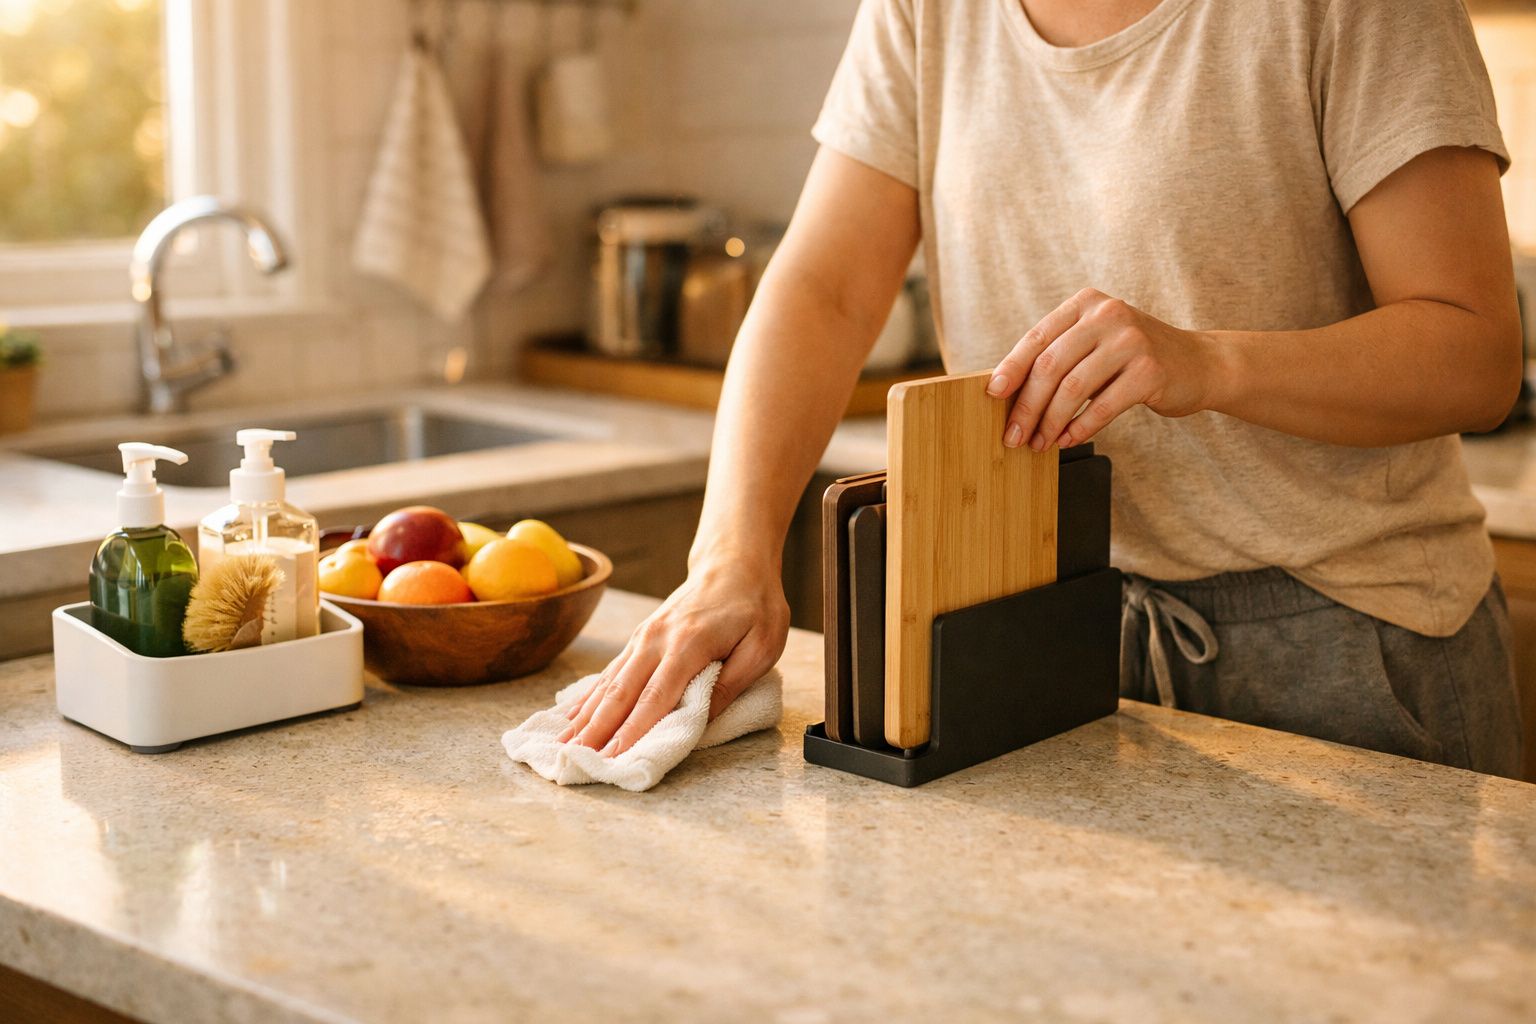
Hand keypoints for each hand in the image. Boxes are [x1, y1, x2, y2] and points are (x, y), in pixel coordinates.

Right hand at [558, 559, 789, 756]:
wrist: (734, 563)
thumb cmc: (755, 607)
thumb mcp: (762, 647)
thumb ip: (731, 684)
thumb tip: (701, 723)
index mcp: (688, 645)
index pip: (656, 698)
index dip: (633, 731)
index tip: (613, 758)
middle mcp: (656, 640)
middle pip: (621, 693)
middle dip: (597, 731)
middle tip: (574, 760)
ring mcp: (644, 637)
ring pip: (609, 684)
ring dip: (586, 716)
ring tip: (563, 746)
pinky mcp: (640, 638)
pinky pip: (610, 672)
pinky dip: (589, 697)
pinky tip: (571, 716)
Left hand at [985, 288, 1218, 449]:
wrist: (1201, 363)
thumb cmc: (1136, 358)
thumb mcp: (1097, 343)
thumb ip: (1061, 356)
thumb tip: (1008, 392)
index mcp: (1087, 303)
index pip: (1037, 337)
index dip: (1011, 369)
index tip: (992, 396)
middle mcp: (1108, 314)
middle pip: (1050, 366)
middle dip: (1026, 406)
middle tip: (1013, 435)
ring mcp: (1131, 341)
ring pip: (1073, 389)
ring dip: (1050, 423)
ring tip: (1039, 443)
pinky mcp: (1150, 371)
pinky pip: (1102, 407)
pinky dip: (1079, 429)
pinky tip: (1067, 441)